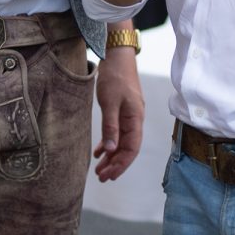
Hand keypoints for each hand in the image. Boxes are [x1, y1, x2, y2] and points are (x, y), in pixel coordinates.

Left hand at [92, 45, 143, 180]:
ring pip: (121, 142)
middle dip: (115, 164)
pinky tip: (99, 152)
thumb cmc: (115, 77)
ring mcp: (128, 116)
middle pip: (127, 148)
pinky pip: (116, 133)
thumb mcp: (110, 103)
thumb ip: (111, 127)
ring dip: (111, 156)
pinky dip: (108, 143)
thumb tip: (112, 150)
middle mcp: (135, 120)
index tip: (109, 176)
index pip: (132, 148)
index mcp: (136, 119)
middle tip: (101, 177)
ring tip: (99, 169)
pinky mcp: (121, 111)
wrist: (116, 56)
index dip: (121, 164)